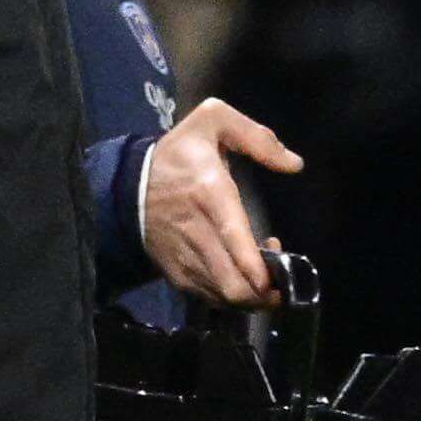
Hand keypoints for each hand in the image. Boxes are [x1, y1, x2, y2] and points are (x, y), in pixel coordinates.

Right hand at [139, 97, 300, 307]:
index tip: (276, 277)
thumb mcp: (212, 122)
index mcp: (210, 193)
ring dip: (255, 295)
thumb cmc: (178, 155)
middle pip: (234, 283)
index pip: (233, 237)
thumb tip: (294, 164)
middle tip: (284, 274)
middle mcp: (197, 231)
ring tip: (266, 273)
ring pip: (225, 296)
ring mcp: (185, 257)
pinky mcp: (177, 273)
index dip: (255, 265)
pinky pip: (212, 298)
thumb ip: (256, 137)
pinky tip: (243, 275)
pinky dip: (234, 296)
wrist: (126, 184)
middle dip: (268, 291)